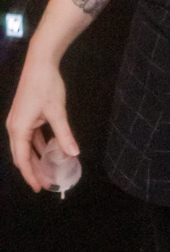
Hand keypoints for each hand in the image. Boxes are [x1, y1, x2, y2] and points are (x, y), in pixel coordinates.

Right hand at [6, 51, 77, 192]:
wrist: (40, 62)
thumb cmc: (47, 87)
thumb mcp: (57, 112)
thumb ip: (64, 135)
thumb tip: (74, 154)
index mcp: (18, 130)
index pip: (23, 160)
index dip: (31, 175)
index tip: (40, 188)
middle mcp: (14, 128)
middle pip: (21, 156)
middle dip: (33, 170)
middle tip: (46, 183)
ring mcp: (18, 121)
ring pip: (25, 146)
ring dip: (35, 158)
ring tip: (48, 170)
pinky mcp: (24, 115)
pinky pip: (30, 136)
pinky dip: (37, 145)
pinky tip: (48, 150)